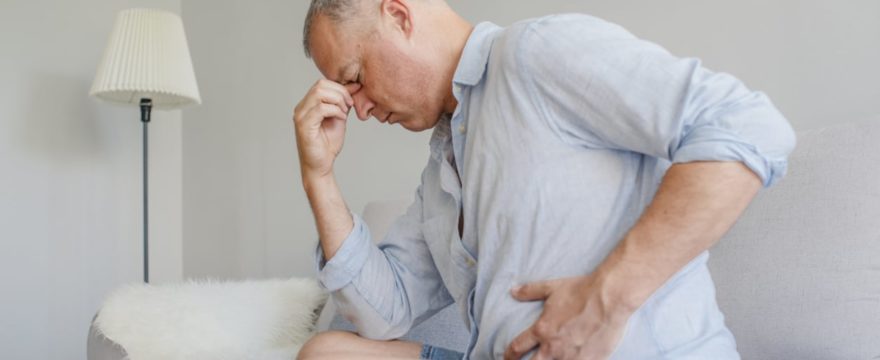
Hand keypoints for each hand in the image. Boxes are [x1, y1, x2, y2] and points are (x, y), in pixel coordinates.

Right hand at [293, 79, 360, 178]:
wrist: (321, 165)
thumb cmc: (328, 144)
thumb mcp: (339, 117)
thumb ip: (344, 101)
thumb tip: (354, 85)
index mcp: (307, 104)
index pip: (322, 83)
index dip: (340, 88)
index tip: (351, 100)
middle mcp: (301, 108)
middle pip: (320, 85)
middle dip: (340, 92)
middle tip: (349, 106)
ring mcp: (300, 116)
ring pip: (319, 94)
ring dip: (338, 101)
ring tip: (344, 113)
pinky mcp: (304, 126)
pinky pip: (320, 109)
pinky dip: (335, 111)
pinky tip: (340, 119)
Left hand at [504, 274, 633, 359]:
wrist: (610, 298)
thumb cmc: (581, 291)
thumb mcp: (552, 288)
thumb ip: (530, 291)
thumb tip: (513, 291)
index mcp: (542, 330)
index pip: (518, 347)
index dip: (509, 355)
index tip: (508, 357)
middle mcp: (554, 347)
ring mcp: (572, 357)